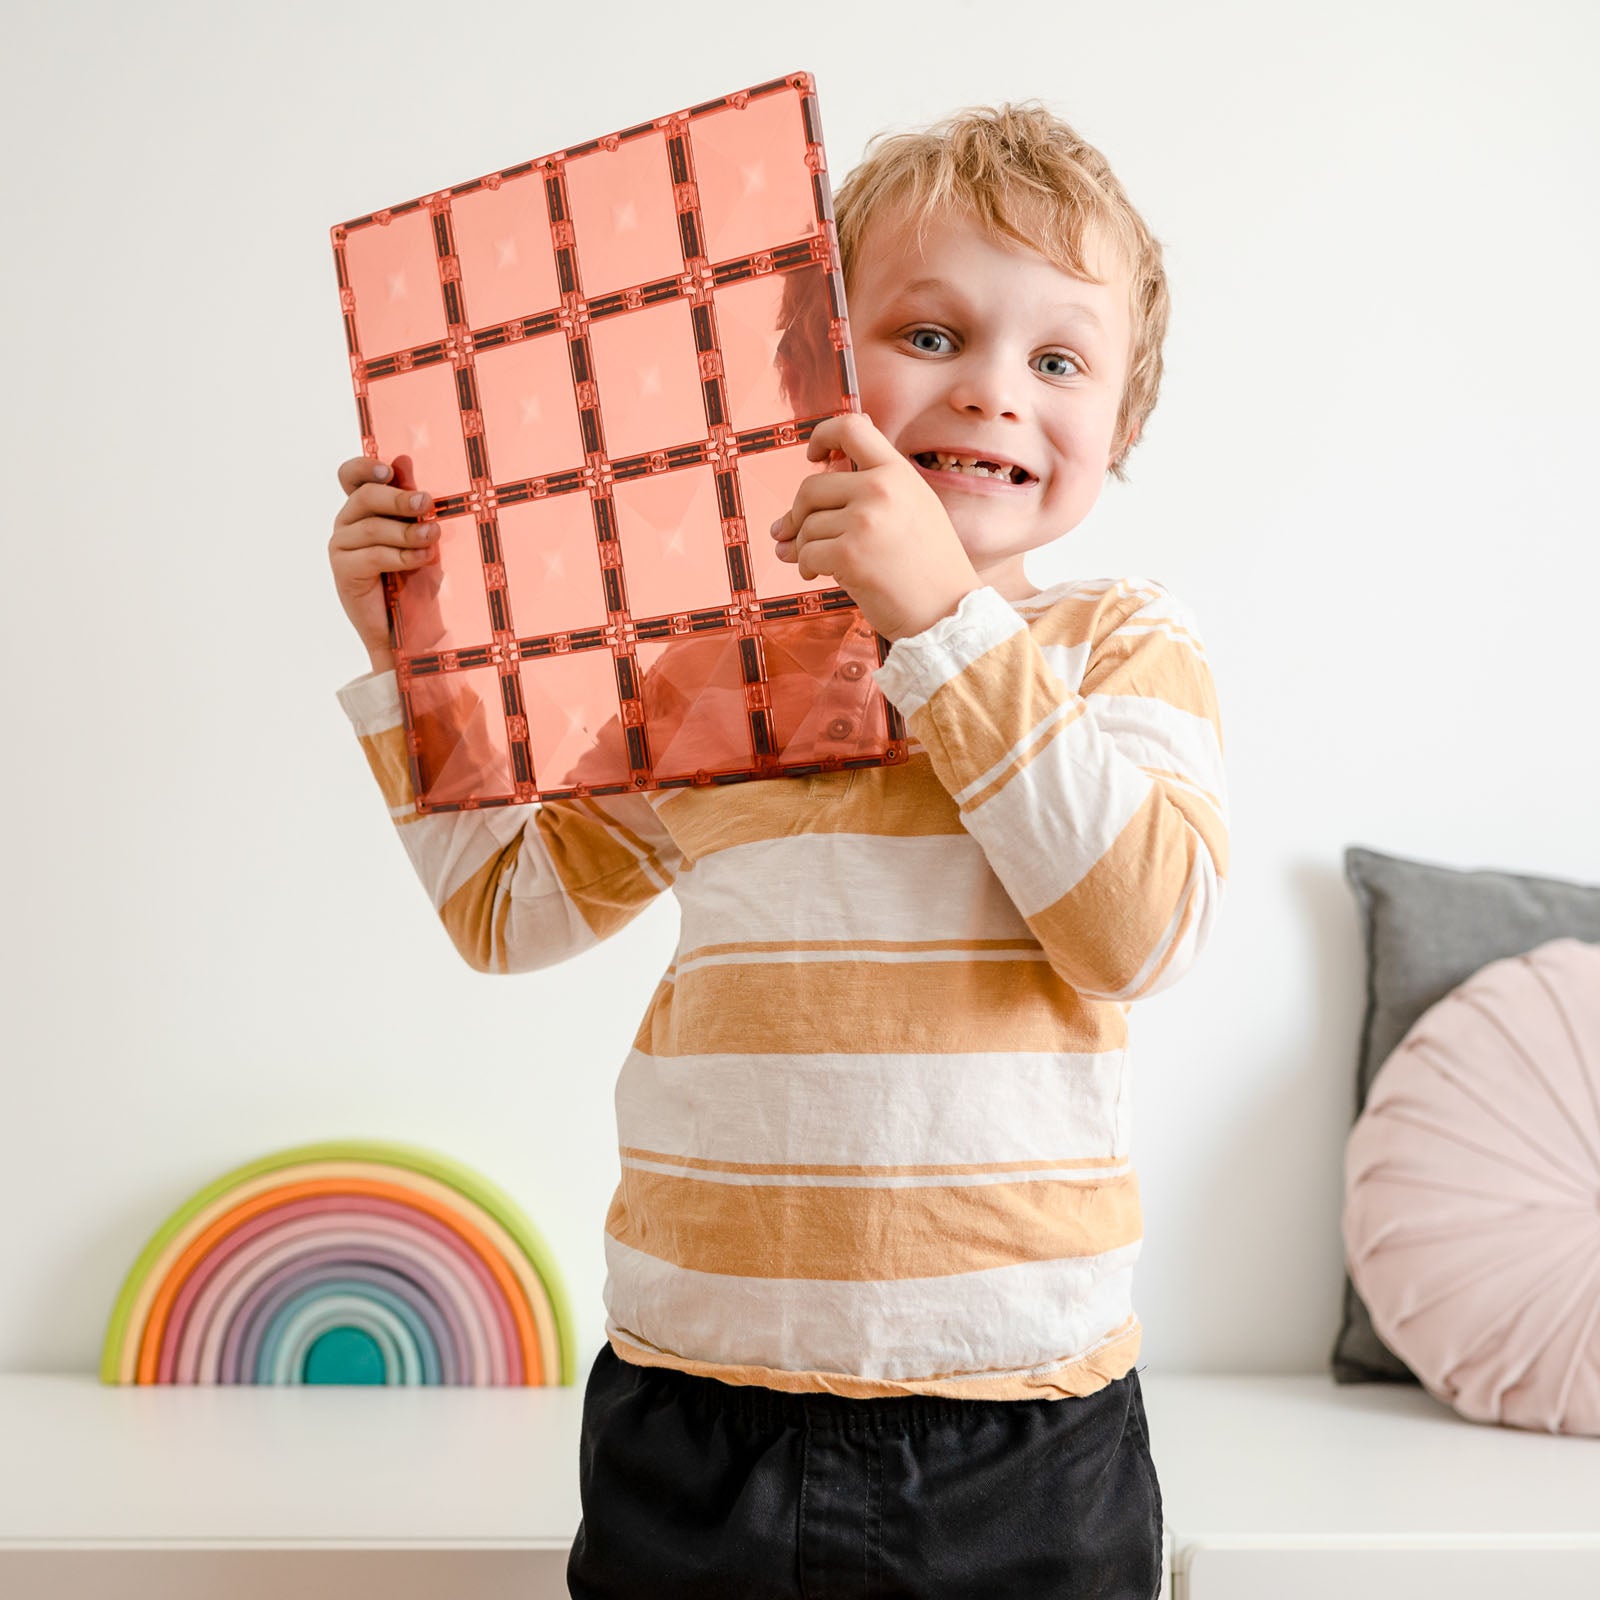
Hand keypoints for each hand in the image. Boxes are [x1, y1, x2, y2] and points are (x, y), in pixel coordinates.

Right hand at [328, 454, 438, 672]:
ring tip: (433, 538)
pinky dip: (401, 555)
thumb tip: (405, 459)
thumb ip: (411, 502)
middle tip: (426, 504)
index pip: (350, 476)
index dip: (365, 467)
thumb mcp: (419, 535)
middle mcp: (347, 524)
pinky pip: (372, 555)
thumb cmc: (417, 578)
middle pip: (363, 498)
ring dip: (407, 532)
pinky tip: (422, 559)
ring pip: (372, 528)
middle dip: (397, 499)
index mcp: (363, 508)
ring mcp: (341, 548)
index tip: (390, 470)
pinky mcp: (344, 572)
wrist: (409, 629)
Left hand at [768, 414, 982, 641]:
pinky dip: (806, 565)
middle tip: (789, 531)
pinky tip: (817, 574)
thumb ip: (875, 488)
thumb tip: (813, 482)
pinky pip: (807, 553)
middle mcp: (881, 489)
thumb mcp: (915, 508)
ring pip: (807, 525)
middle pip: (812, 487)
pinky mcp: (849, 554)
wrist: (947, 611)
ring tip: (810, 562)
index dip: (822, 436)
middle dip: (797, 513)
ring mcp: (864, 520)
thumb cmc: (929, 567)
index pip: (852, 429)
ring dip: (801, 546)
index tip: (813, 456)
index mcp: (898, 472)